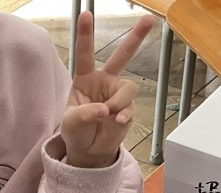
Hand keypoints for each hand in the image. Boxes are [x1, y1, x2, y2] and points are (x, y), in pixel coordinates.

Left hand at [61, 12, 155, 167]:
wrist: (89, 150)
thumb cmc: (76, 131)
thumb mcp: (71, 123)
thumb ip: (84, 114)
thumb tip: (104, 110)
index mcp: (85, 79)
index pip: (85, 54)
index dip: (86, 34)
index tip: (86, 14)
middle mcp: (104, 82)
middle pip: (122, 56)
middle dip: (136, 38)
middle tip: (149, 19)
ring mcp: (118, 95)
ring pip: (129, 87)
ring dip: (120, 101)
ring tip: (109, 115)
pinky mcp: (127, 109)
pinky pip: (131, 107)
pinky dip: (124, 115)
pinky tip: (116, 122)